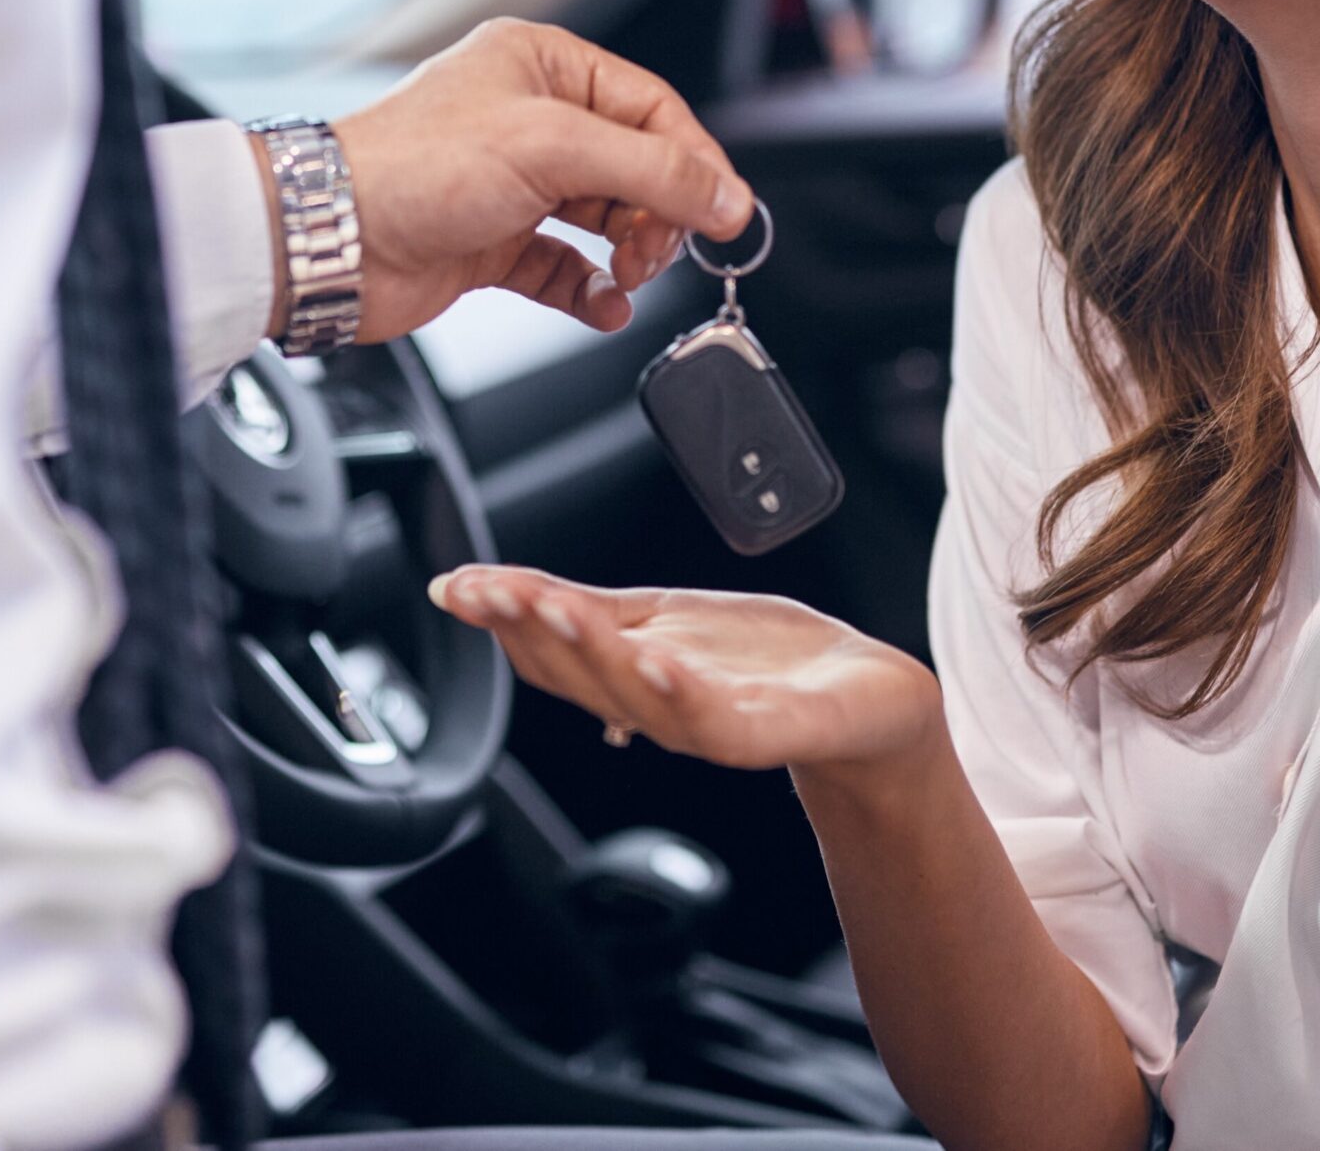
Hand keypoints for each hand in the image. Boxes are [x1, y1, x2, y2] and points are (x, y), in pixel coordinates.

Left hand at [316, 19, 750, 344]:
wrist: (325, 241)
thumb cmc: (410, 168)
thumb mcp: (552, 149)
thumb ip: (652, 172)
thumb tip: (727, 195)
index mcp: (542, 65)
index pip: (651, 108)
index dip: (695, 161)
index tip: (728, 212)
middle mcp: (527, 118)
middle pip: (634, 165)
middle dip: (660, 213)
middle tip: (665, 249)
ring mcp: (510, 183)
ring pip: (605, 218)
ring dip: (630, 252)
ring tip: (631, 273)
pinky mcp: (491, 242)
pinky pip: (566, 266)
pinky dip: (592, 289)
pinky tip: (604, 304)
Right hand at [429, 564, 943, 777]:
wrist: (863, 698)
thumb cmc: (761, 660)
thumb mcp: (659, 618)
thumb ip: (582, 610)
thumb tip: (488, 586)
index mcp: (628, 680)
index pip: (549, 653)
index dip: (500, 619)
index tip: (457, 586)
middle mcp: (658, 709)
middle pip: (579, 676)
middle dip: (530, 629)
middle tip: (491, 589)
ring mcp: (711, 725)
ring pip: (634, 696)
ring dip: (590, 652)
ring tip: (553, 608)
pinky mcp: (768, 733)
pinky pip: (713, 719)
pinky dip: (679, 689)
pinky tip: (655, 658)